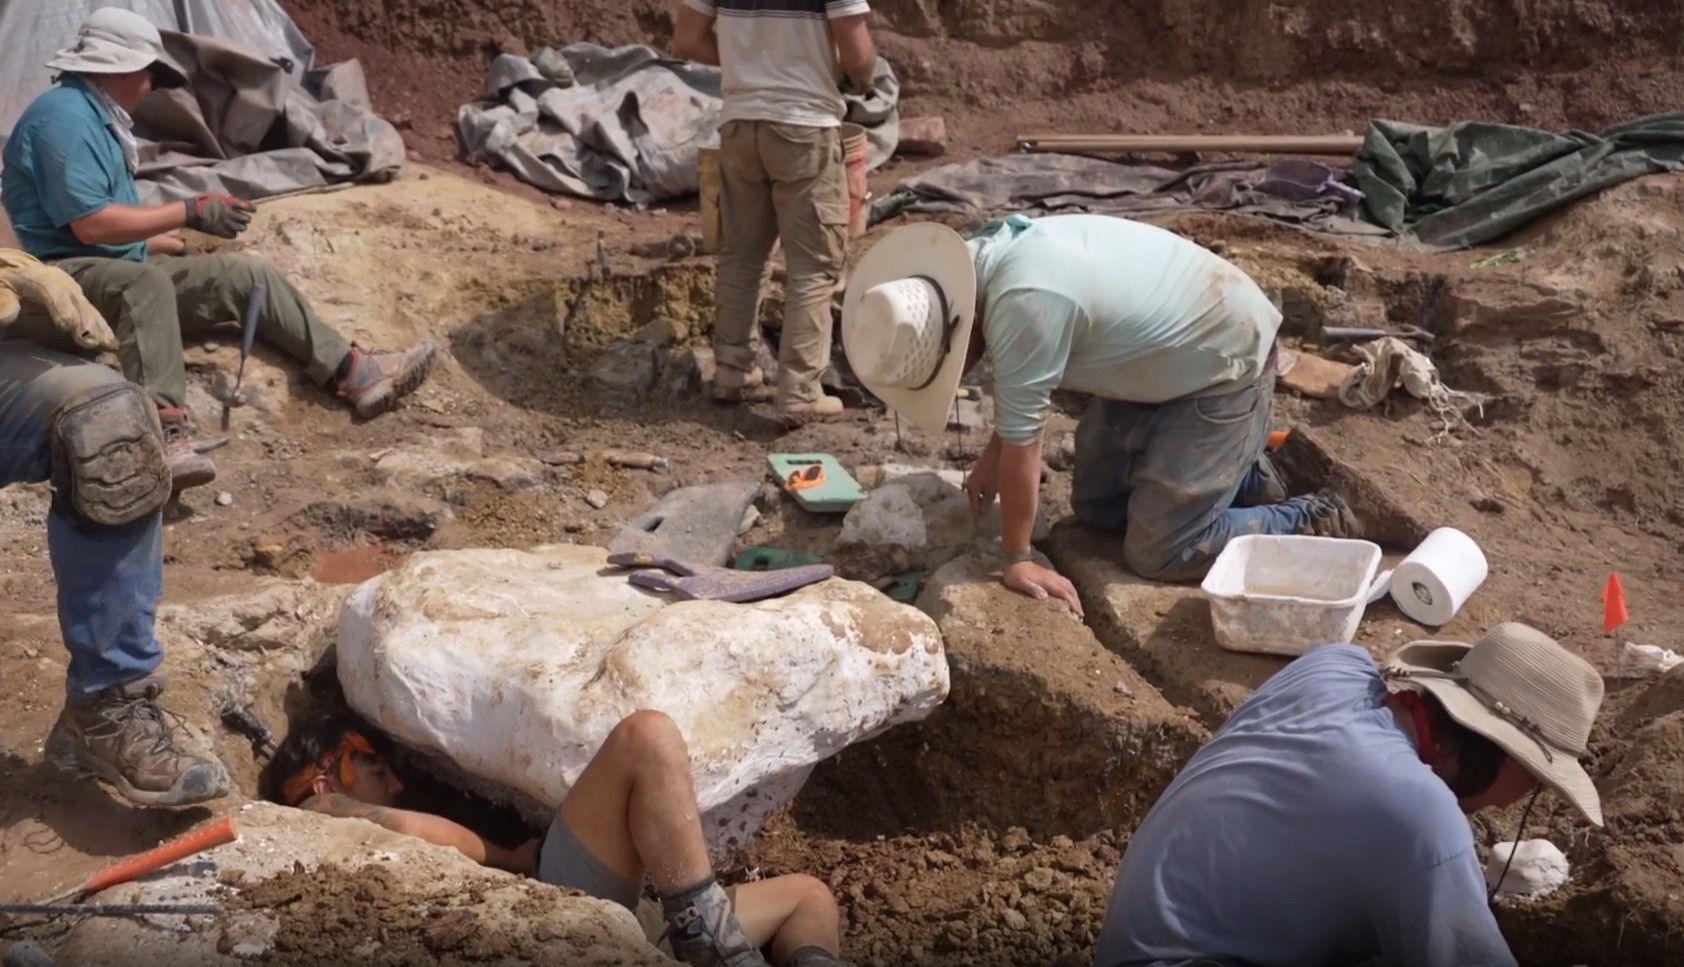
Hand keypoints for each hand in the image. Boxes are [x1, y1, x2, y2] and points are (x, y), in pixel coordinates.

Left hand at [0, 253, 118, 352]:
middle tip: (92, 340)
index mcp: (39, 277)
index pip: (52, 290)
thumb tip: (7, 316)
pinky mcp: (81, 303)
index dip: (61, 307)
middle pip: (76, 301)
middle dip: (85, 320)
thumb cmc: (9, 285)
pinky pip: (94, 316)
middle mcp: (62, 283)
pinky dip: (103, 329)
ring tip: (107, 344)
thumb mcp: (1, 289)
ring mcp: (75, 293)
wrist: (21, 276)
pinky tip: (111, 342)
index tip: (68, 326)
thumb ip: (4, 302)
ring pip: (88, 309)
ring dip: (99, 327)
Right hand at [185, 193, 253, 238]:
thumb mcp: (217, 197)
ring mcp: (225, 223)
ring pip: (241, 228)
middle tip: (244, 219)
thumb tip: (240, 204)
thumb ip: (229, 201)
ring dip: (241, 227)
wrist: (191, 211)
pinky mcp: (220, 231)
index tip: (254, 210)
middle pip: (246, 219)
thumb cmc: (202, 202)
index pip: (245, 206)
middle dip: (246, 219)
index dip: (251, 208)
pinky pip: (233, 235)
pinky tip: (230, 231)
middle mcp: (228, 213)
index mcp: (228, 202)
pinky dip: (233, 233)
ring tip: (238, 226)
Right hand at [963, 447, 1001, 522]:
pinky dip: (987, 491)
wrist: (1001, 447)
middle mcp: (971, 483)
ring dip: (984, 499)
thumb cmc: (998, 470)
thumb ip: (988, 501)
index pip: (974, 507)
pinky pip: (983, 485)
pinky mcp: (983, 470)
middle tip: (985, 518)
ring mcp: (976, 475)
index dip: (977, 517)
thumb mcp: (994, 489)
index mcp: (972, 489)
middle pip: (974, 499)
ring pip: (979, 492)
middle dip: (979, 508)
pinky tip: (994, 494)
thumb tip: (983, 511)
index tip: (979, 527)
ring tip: (990, 508)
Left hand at [1002, 559, 1083, 616]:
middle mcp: (1053, 578)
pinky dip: (1070, 591)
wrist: (1015, 559)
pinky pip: (1065, 583)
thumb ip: (1032, 588)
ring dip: (1075, 596)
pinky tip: (1069, 595)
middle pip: (1070, 590)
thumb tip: (1045, 596)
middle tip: (1081, 615)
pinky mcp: (1050, 575)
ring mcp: (1052, 575)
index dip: (1072, 603)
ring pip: (1069, 585)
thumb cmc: (1015, 573)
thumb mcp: (1020, 582)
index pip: (1064, 593)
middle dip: (1076, 602)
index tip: (1078, 613)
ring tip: (1077, 607)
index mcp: (1047, 581)